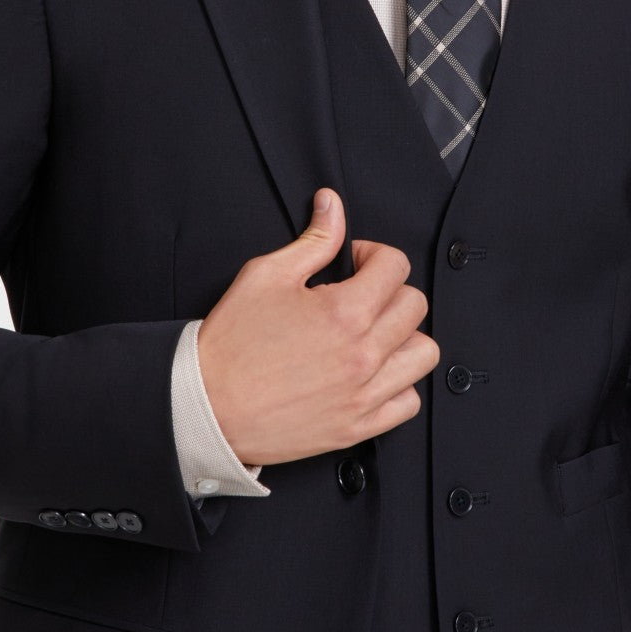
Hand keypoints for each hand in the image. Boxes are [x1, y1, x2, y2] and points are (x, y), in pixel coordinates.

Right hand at [197, 188, 438, 466]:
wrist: (206, 405)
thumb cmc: (232, 341)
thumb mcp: (266, 275)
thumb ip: (313, 240)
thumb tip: (332, 205)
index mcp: (344, 312)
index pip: (396, 265)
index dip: (373, 254)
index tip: (354, 263)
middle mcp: (363, 354)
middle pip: (415, 306)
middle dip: (391, 289)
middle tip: (361, 294)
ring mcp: (363, 393)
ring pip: (424, 354)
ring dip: (404, 336)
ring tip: (374, 333)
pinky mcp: (356, 426)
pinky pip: (408, 402)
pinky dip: (398, 384)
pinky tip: (372, 372)